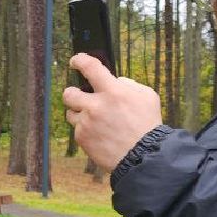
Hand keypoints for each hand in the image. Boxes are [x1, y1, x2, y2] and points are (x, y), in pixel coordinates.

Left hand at [63, 54, 162, 171]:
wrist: (143, 156)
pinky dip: (86, 132)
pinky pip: (78, 130)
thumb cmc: (147, 125)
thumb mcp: (147, 96)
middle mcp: (96, 106)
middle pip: (68, 93)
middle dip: (72, 94)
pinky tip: (101, 136)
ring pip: (71, 113)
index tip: (75, 61)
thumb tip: (114, 81)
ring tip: (96, 121)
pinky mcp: (82, 139)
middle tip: (80, 97)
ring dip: (80, 115)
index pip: (90, 67)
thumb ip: (128, 84)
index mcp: (113, 91)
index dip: (80, 60)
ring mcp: (86, 123)